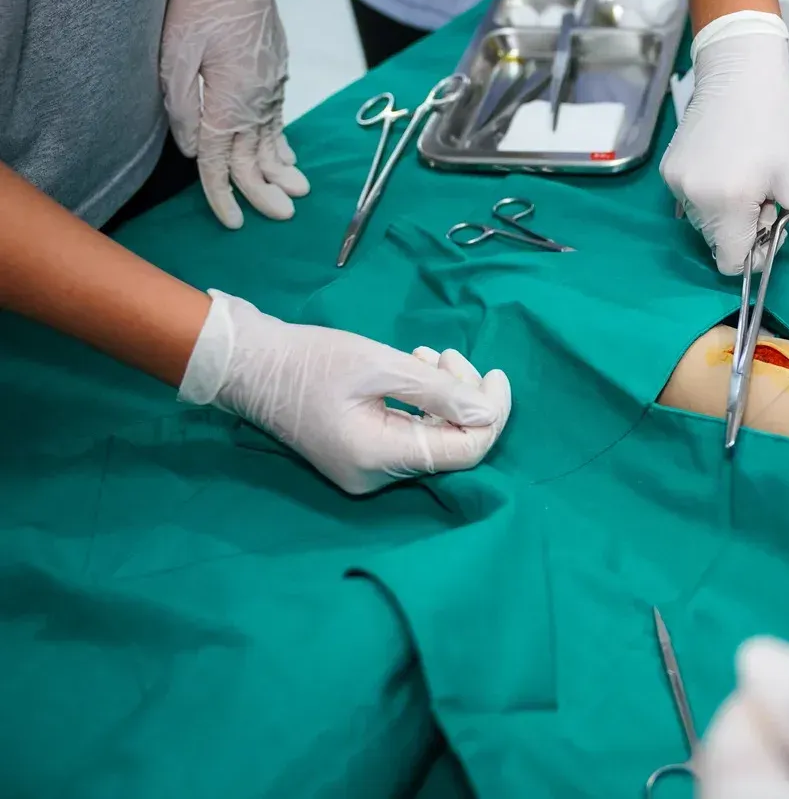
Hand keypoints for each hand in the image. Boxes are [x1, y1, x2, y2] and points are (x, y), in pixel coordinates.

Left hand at [160, 0, 308, 229]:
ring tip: (298, 192)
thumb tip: (191, 147)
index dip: (225, 194)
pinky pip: (280, 115)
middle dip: (267, 191)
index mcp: (232, 98)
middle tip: (282, 217)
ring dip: (284, 169)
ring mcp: (272, 82)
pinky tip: (289, 151)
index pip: (226, 160)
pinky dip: (284, 139)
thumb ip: (181, 104)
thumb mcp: (175, 52)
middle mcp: (259, 96)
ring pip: (275, 137)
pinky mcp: (276, 67)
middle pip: (260, 156)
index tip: (232, 222)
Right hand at [179, 291, 511, 494]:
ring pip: (433, 438)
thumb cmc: (310, 359)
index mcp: (379, 458)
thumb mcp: (381, 365)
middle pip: (451, 445)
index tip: (496, 375)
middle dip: (465, 398)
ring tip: (428, 355)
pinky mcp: (360, 456)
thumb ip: (439, 391)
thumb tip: (489, 412)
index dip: (491, 415)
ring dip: (443, 396)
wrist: (249, 364)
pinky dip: (422, 404)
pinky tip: (416, 368)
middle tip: (448, 355)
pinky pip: (410, 435)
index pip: (465, 453)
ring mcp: (366, 471)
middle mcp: (375, 477)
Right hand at [660, 12, 788, 275]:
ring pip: (704, 223)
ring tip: (746, 176)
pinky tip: (727, 165)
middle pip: (718, 243)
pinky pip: (691, 201)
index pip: (731, 262)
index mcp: (728, 205)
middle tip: (764, 191)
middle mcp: (694, 199)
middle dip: (744, 228)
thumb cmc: (775, 121)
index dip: (756, 251)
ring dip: (728, 213)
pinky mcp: (667, 169)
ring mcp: (676, 183)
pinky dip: (711, 195)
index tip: (773, 219)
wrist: (739, 70)